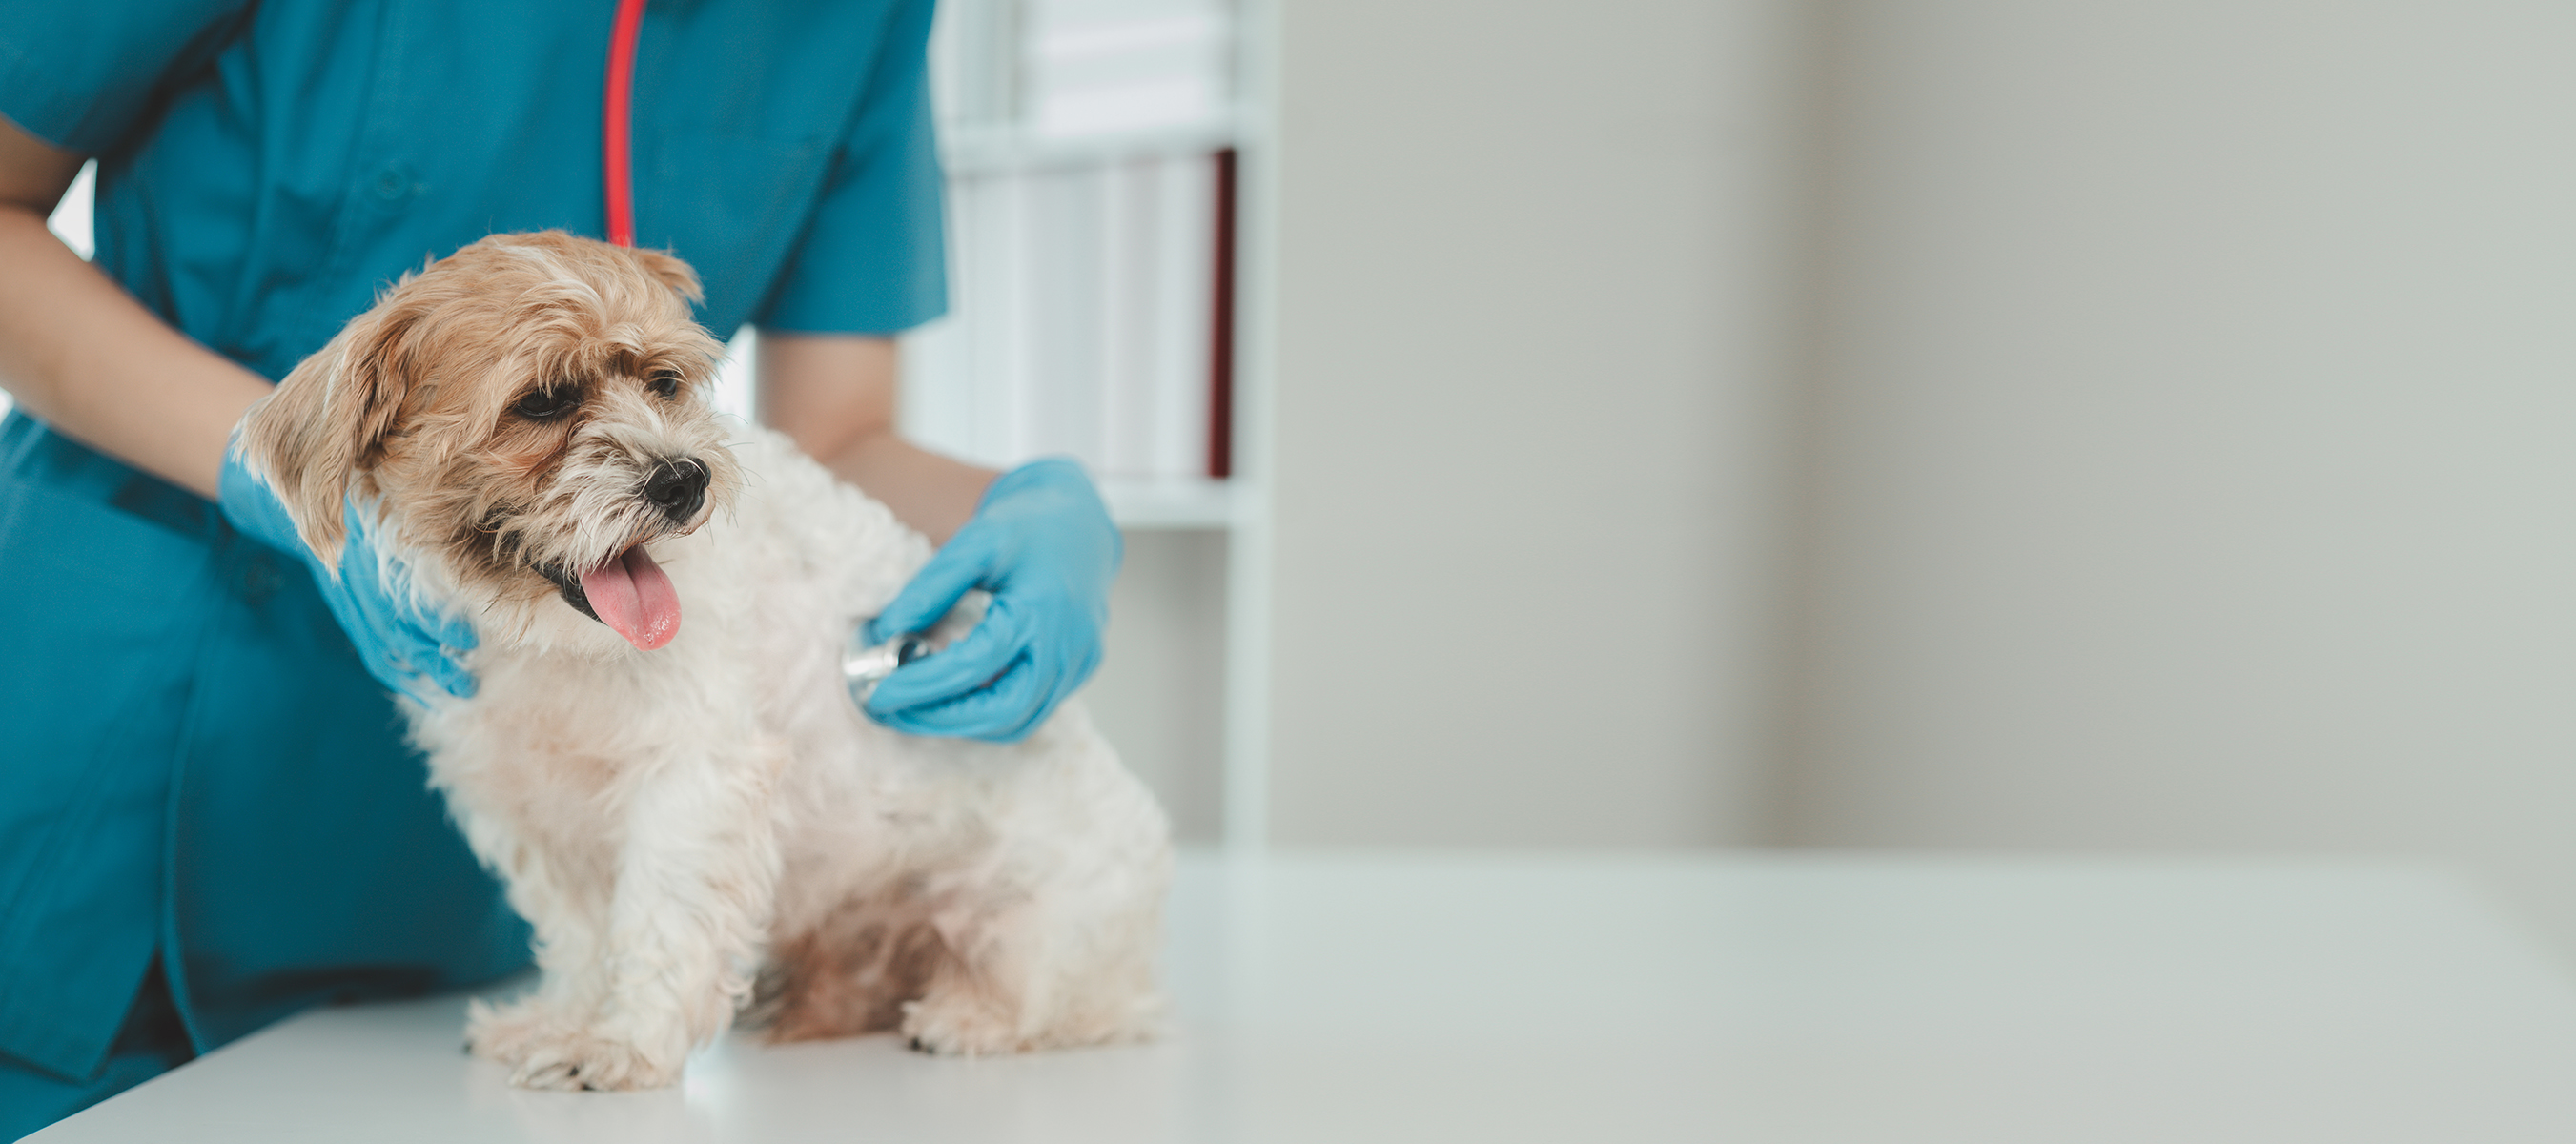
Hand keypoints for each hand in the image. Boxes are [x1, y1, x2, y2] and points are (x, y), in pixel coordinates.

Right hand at [216, 436, 478, 702]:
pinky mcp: (347, 612)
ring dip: (423, 673)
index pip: (403, 599)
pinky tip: (425, 690)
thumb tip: (459, 515)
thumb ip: (414, 518)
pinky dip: (398, 672)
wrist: (294, 503)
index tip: (469, 639)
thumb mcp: (382, 497)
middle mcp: (358, 584)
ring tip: (462, 691)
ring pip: (387, 647)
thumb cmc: (357, 493)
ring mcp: (349, 602)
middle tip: (472, 680)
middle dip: (435, 659)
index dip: (433, 623)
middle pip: (398, 632)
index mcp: (371, 555)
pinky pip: (371, 649)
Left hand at [863, 458, 1119, 741]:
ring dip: (964, 724)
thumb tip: (886, 632)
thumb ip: (931, 588)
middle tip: (893, 712)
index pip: (974, 665)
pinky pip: (1033, 709)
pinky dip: (990, 714)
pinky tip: (956, 697)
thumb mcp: (975, 542)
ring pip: (1019, 721)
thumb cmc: (1026, 527)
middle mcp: (1067, 645)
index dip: (922, 686)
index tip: (879, 693)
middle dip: (941, 720)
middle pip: (1003, 712)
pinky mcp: (1080, 670)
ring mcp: (1078, 663)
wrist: (1080, 521)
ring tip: (916, 708)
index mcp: (1040, 609)